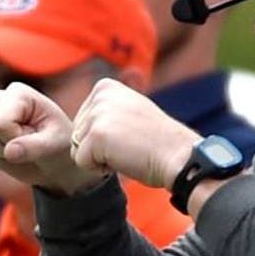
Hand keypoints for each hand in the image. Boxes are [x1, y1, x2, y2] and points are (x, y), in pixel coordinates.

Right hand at [0, 82, 105, 195]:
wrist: (53, 158)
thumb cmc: (59, 146)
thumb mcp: (54, 145)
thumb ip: (34, 147)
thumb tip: (10, 151)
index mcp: (18, 94)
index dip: (15, 141)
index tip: (34, 140)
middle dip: (4, 151)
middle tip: (24, 148)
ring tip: (13, 150)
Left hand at [70, 78, 200, 189]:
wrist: (177, 155)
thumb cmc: (157, 141)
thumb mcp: (130, 111)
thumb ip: (106, 110)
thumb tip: (81, 124)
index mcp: (105, 86)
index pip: (82, 122)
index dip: (103, 137)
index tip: (129, 134)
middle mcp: (100, 95)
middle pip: (77, 134)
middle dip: (99, 148)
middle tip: (130, 144)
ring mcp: (97, 113)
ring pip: (78, 149)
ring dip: (100, 158)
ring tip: (128, 150)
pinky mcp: (96, 134)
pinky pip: (82, 162)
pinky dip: (101, 168)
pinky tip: (124, 158)